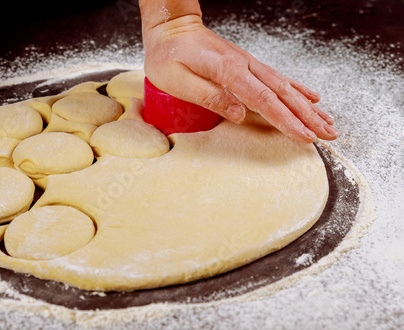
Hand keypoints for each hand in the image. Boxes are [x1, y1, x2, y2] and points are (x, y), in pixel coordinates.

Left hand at [142, 15, 337, 142]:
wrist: (171, 27)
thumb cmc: (168, 55)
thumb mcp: (177, 80)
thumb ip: (209, 96)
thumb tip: (239, 114)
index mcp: (227, 71)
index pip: (264, 100)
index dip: (286, 120)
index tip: (305, 136)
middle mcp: (244, 65)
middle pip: (282, 94)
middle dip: (307, 117)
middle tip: (328, 135)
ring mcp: (248, 63)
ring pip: (285, 87)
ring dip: (307, 106)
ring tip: (327, 122)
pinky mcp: (246, 64)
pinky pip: (277, 78)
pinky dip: (297, 89)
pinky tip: (311, 98)